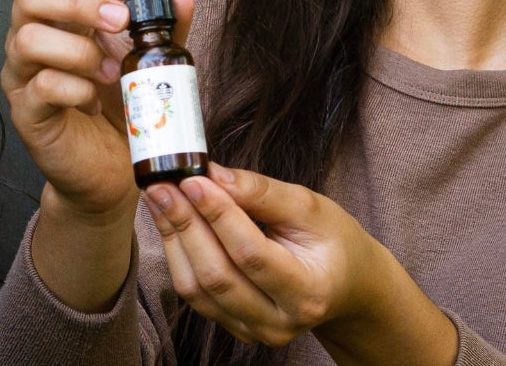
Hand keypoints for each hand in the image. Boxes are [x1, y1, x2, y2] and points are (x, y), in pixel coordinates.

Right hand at [0, 0, 195, 219]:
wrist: (112, 171)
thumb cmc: (122, 111)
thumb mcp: (151, 64)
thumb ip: (164, 30)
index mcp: (62, 17)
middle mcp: (32, 38)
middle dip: (80, 1)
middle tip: (121, 21)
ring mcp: (23, 76)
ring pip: (27, 39)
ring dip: (79, 50)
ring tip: (112, 73)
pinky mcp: (26, 114)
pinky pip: (39, 88)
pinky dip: (74, 89)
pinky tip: (96, 101)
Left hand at [146, 164, 456, 363]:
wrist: (346, 283)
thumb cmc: (332, 241)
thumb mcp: (310, 207)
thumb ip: (262, 192)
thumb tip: (213, 174)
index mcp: (308, 292)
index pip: (251, 254)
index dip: (218, 216)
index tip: (192, 180)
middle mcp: (279, 322)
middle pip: (217, 276)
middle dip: (185, 225)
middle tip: (162, 185)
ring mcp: (254, 331)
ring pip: (197, 289)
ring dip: (174, 239)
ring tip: (160, 198)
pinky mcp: (234, 327)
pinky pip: (195, 295)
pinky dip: (178, 255)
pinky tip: (172, 222)